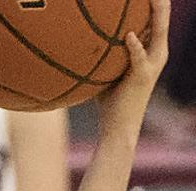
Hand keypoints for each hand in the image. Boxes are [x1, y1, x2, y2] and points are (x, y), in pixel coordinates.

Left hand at [96, 0, 169, 135]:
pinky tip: (129, 35)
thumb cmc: (109, 100)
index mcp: (149, 52)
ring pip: (158, 35)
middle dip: (160, 5)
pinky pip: (139, 59)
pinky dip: (135, 47)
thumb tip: (81, 42)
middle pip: (161, 23)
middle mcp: (156, 55)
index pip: (153, 23)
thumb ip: (103, 55)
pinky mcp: (142, 77)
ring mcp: (152, 65)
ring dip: (157, 16)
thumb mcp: (106, 72)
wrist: (118, 126)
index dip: (151, 7)